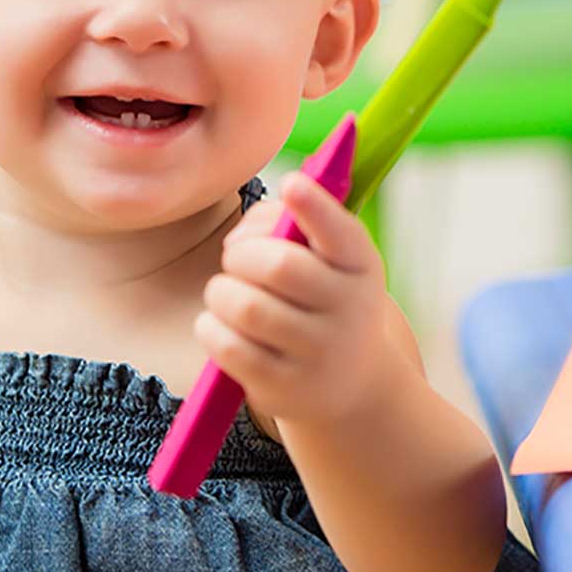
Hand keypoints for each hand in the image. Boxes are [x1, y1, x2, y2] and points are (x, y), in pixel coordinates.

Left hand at [197, 172, 397, 425]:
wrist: (350, 383)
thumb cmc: (323, 298)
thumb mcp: (329, 260)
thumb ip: (286, 223)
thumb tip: (242, 237)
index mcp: (360, 266)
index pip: (340, 232)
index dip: (315, 207)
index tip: (291, 184)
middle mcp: (349, 310)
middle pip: (279, 266)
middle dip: (241, 254)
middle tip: (235, 259)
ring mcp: (319, 353)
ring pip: (248, 308)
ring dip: (220, 291)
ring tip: (225, 293)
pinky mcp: (285, 387)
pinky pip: (230, 348)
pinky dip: (211, 328)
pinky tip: (218, 324)